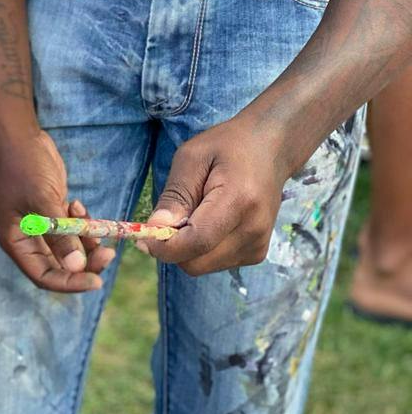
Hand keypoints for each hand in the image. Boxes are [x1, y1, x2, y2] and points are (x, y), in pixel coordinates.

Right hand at [0, 129, 115, 293]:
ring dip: (86, 242)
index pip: (45, 276)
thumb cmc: (23, 167)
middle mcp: (27, 238)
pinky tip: (78, 204)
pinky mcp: (52, 210)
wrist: (18, 136)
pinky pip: (71, 228)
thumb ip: (60, 236)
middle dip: (85, 262)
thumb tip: (78, 267)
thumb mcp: (43, 201)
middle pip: (60, 265)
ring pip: (69, 247)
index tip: (98, 281)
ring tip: (98, 228)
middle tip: (108, 253)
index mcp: (17, 242)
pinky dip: (81, 223)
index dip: (71, 283)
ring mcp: (40, 224)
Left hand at [144, 117, 286, 275]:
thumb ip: (175, 196)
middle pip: (197, 262)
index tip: (141, 237)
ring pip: (203, 266)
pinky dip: (202, 248)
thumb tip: (154, 230)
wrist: (271, 149)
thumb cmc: (228, 146)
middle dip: (173, 246)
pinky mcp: (257, 253)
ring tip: (196, 212)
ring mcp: (258, 246)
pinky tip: (209, 221)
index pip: (197, 242)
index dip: (164, 246)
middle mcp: (253, 231)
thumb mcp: (192, 158)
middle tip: (169, 217)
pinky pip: (214, 262)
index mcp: (239, 202)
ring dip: (187, 247)